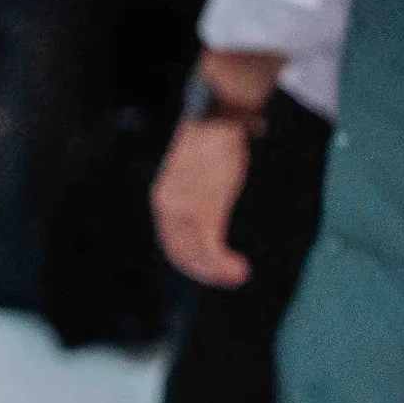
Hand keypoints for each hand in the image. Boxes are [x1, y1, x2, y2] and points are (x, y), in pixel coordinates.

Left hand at [151, 114, 252, 286]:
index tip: (213, 269)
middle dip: (206, 272)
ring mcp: (185, 212)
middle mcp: (168, 210)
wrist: (215, 123)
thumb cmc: (213, 142)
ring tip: (238, 277)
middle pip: (181, 255)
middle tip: (231, 279)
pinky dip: (222, 264)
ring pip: (196, 256)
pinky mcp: (205, 211)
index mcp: (164, 202)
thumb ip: (205, 193)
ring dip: (217, 272)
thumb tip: (220, 200)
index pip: (172, 243)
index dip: (191, 262)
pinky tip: (238, 268)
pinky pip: (210, 248)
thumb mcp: (201, 173)